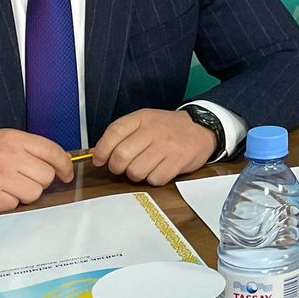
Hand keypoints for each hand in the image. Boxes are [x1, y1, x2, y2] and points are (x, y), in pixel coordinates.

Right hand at [0, 129, 73, 212]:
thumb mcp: (0, 140)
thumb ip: (28, 149)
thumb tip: (60, 162)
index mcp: (14, 138)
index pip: (53, 152)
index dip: (65, 166)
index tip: (66, 175)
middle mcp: (8, 155)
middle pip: (46, 177)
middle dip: (39, 182)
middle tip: (21, 181)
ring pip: (34, 194)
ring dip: (24, 195)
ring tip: (6, 188)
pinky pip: (13, 206)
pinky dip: (6, 204)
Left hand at [92, 108, 216, 185]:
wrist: (200, 128)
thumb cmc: (167, 128)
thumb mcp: (144, 122)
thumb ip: (122, 134)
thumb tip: (97, 152)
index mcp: (142, 118)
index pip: (114, 132)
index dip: (102, 150)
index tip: (99, 160)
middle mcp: (153, 130)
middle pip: (121, 156)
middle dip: (117, 167)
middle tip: (122, 167)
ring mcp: (166, 146)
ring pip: (136, 171)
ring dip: (136, 174)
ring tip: (143, 167)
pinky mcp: (178, 161)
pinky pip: (154, 179)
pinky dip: (153, 179)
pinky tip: (158, 169)